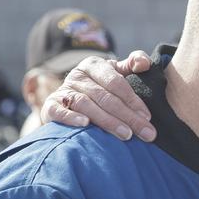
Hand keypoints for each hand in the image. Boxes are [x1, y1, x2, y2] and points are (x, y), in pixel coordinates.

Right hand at [41, 51, 155, 141]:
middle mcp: (77, 75)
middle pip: (104, 96)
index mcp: (94, 65)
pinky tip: (85, 125)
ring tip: (126, 135)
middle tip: (145, 132)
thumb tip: (144, 63)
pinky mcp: (50, 105)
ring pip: (86, 104)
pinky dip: (71, 117)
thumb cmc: (101, 88)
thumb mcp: (116, 73)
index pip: (116, 82)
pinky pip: (59, 111)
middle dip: (127, 116)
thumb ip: (132, 65)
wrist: (69, 101)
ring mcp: (63, 90)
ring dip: (107, 121)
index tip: (148, 117)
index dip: (133, 100)